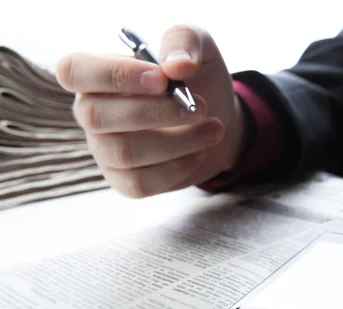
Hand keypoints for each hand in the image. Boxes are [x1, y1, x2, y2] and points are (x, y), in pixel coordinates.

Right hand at [55, 25, 245, 197]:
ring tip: (214, 129)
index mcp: (97, 73)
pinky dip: (176, 169)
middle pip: (97, 116)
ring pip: (124, 152)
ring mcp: (104, 149)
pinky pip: (140, 183)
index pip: (73, 71)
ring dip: (178, 142)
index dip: (114, 75)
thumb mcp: (196, 46)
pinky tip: (199, 152)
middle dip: (156, 113)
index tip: (162, 80)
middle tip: (200, 108)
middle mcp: (92, 112)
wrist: (218, 118)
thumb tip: (176, 66)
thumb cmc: (197, 78)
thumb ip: (184, 40)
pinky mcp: (124, 180)